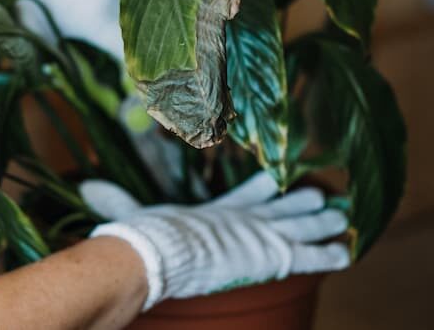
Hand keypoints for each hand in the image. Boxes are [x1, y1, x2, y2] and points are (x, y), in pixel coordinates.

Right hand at [80, 172, 349, 310]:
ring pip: (299, 226)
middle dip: (300, 202)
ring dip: (322, 221)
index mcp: (217, 212)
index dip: (262, 187)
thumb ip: (116, 201)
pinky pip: (308, 256)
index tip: (276, 177)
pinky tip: (348, 251)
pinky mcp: (271, 254)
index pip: (245, 196)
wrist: (162, 249)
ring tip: (342, 214)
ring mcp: (260, 235)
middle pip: (278, 208)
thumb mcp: (133, 216)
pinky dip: (328, 254)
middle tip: (321, 194)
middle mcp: (243, 220)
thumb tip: (84, 184)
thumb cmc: (149, 235)